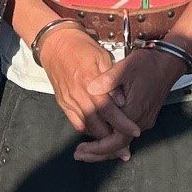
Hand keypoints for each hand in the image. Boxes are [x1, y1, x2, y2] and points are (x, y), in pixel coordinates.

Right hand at [36, 27, 140, 160]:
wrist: (56, 43)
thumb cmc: (83, 48)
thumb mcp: (102, 57)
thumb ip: (112, 81)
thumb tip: (122, 103)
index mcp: (89, 83)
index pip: (109, 109)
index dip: (122, 123)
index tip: (135, 132)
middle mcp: (78, 95)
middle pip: (97, 124)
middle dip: (112, 139)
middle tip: (126, 148)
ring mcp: (68, 101)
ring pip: (86, 127)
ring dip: (100, 139)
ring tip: (114, 147)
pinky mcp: (62, 103)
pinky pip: (75, 123)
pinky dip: (88, 131)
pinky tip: (98, 133)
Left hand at [75, 46, 186, 161]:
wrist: (169, 61)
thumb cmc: (148, 64)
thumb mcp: (125, 68)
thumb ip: (107, 81)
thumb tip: (90, 88)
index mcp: (133, 111)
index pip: (114, 141)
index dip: (97, 149)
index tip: (81, 151)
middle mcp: (140, 121)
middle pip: (118, 146)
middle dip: (98, 153)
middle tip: (80, 155)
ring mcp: (145, 120)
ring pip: (123, 141)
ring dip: (106, 147)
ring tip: (87, 149)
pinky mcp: (146, 116)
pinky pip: (128, 133)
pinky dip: (114, 138)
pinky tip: (103, 136)